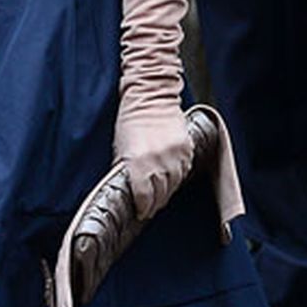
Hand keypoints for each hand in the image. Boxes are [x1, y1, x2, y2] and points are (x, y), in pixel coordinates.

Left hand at [113, 100, 192, 220]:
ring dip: (166, 191)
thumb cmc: (131, 119)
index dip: (142, 208)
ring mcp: (175, 155)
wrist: (151, 95)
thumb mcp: (120, 146)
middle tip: (149, 206)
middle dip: (153, 202)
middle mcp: (158, 161)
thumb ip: (125, 169)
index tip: (140, 212)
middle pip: (160, 194)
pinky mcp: (187, 149)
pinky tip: (169, 177)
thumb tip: (129, 189)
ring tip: (159, 193)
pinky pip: (183, 172)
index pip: (143, 196)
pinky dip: (176, 177)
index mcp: (138, 161)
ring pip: (173, 185)